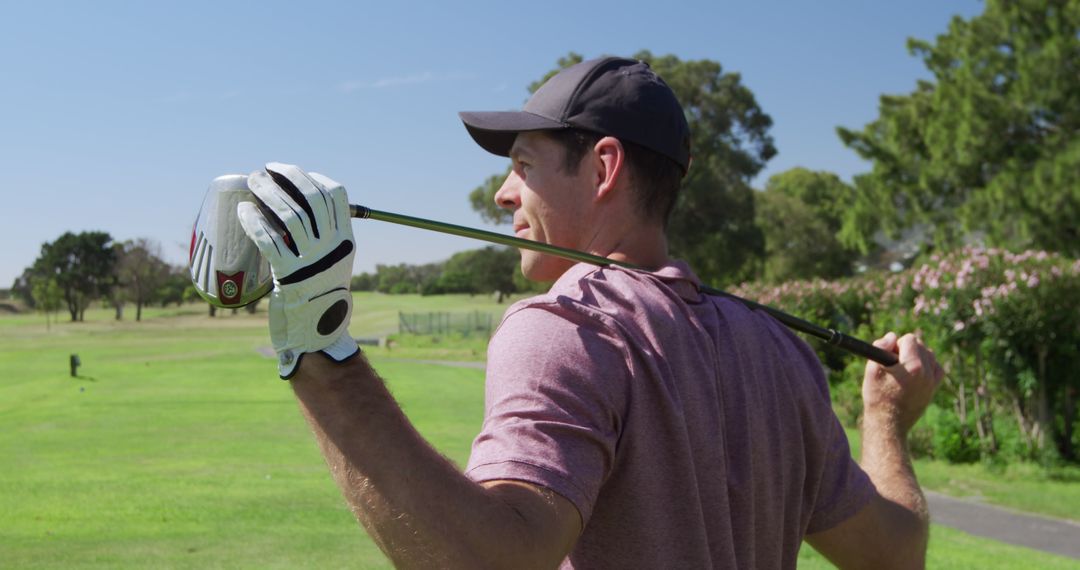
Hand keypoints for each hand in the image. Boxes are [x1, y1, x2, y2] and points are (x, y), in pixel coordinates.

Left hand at [236, 162, 357, 377]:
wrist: (317, 334)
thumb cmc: (320, 295)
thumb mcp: (334, 262)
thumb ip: (323, 238)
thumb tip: (298, 206)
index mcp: (346, 240)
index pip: (335, 195)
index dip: (312, 178)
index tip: (290, 173)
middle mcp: (332, 247)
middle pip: (311, 198)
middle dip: (286, 177)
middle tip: (266, 170)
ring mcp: (312, 261)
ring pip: (290, 215)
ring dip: (268, 192)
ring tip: (252, 183)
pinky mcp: (289, 275)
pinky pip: (269, 240)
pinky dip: (255, 221)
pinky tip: (243, 211)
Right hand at [862, 332, 943, 433]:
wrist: (889, 424)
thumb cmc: (877, 397)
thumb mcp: (872, 370)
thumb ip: (880, 348)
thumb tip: (891, 336)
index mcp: (913, 365)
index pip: (910, 339)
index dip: (896, 344)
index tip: (888, 354)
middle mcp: (927, 372)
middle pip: (921, 345)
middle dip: (906, 348)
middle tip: (893, 362)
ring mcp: (932, 382)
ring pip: (930, 355)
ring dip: (918, 356)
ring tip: (903, 367)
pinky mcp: (933, 389)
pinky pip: (937, 369)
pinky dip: (929, 366)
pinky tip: (916, 372)